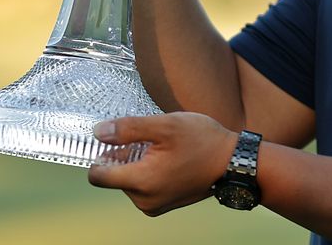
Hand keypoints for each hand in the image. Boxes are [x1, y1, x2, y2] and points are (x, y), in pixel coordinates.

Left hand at [87, 112, 237, 216]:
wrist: (233, 163)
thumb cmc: (204, 142)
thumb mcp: (165, 125)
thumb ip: (128, 129)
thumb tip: (99, 132)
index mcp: (142, 181)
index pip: (98, 176)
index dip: (99, 156)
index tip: (111, 142)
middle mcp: (144, 200)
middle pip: (114, 177)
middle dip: (124, 157)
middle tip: (148, 141)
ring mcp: (154, 205)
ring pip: (129, 182)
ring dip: (137, 164)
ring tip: (161, 149)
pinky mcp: (163, 205)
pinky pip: (143, 188)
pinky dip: (148, 173)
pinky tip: (166, 159)